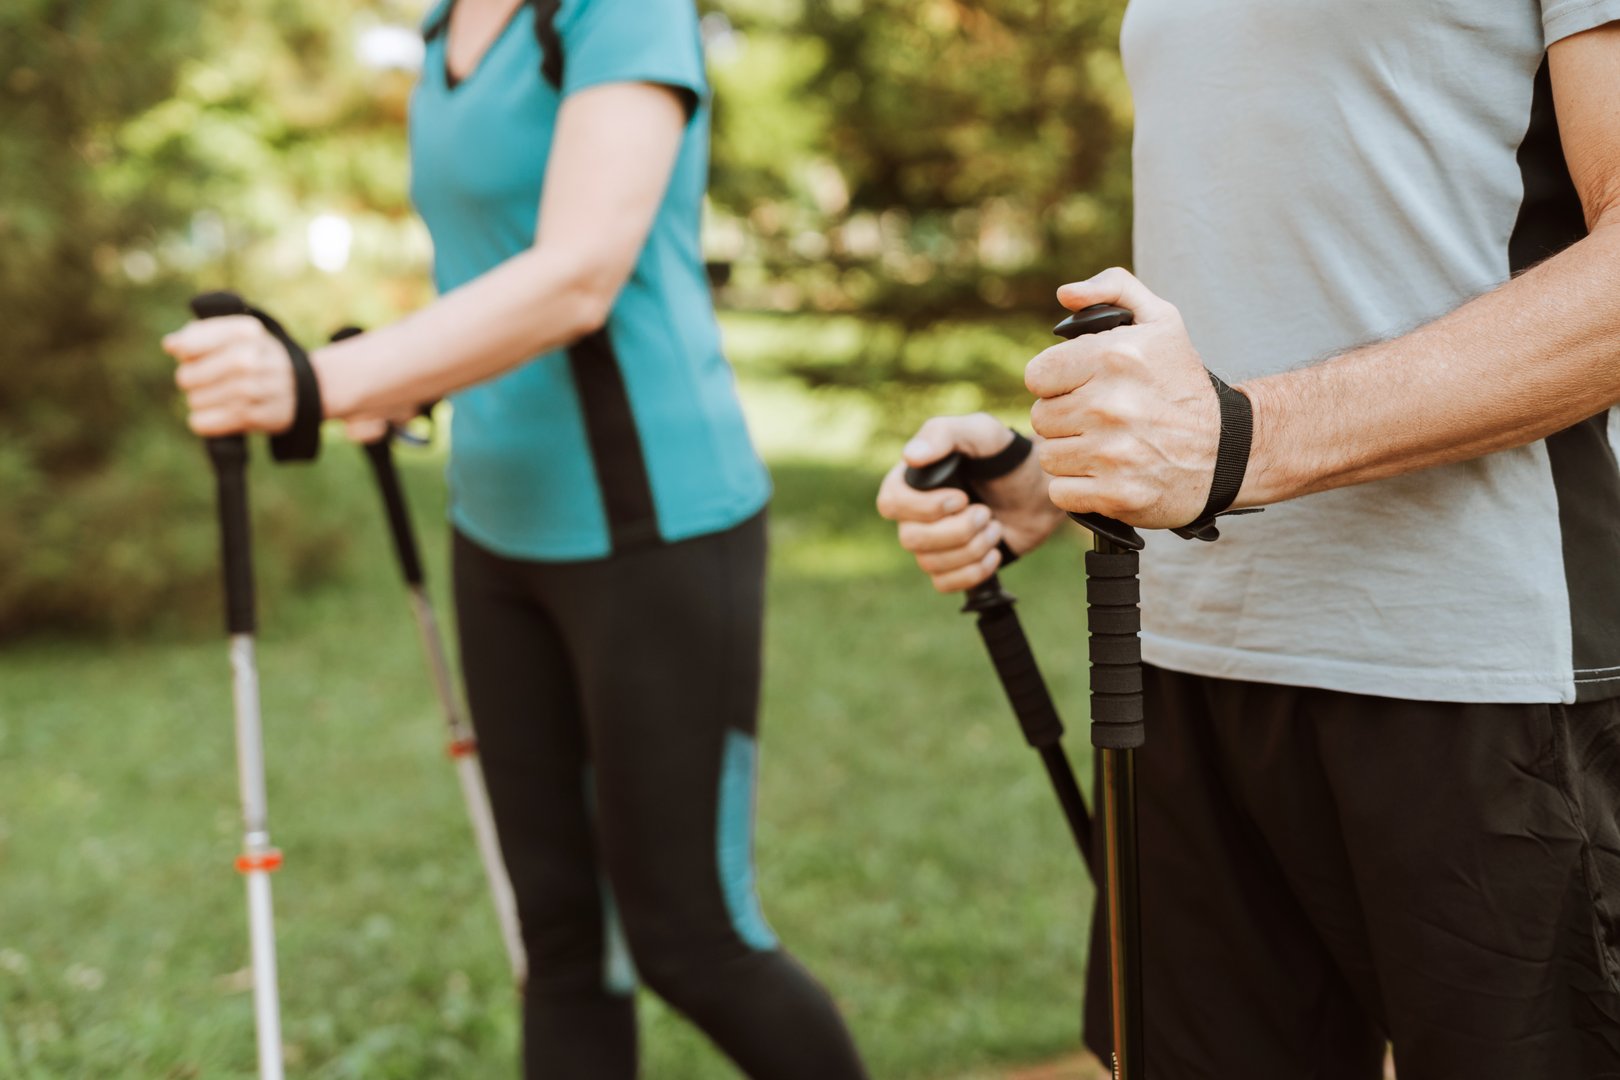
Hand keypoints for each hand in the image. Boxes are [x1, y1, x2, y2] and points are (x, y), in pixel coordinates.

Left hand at [163, 316, 295, 436]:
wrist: (301, 387)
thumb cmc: (257, 356)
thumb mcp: (236, 336)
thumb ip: (199, 335)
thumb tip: (170, 345)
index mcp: (245, 331)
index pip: (188, 346)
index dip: (185, 352)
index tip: (192, 354)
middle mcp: (251, 358)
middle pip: (187, 376)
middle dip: (191, 380)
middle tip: (206, 379)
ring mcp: (255, 389)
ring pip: (196, 401)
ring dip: (200, 402)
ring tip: (217, 397)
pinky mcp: (257, 417)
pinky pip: (206, 423)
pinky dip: (204, 422)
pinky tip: (213, 415)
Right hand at [875, 413, 1066, 592]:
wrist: (1040, 492)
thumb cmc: (1006, 457)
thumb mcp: (980, 432)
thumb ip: (943, 434)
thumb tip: (910, 456)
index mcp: (911, 481)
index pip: (891, 503)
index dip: (924, 508)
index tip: (961, 497)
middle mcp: (914, 514)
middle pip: (911, 539)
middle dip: (958, 530)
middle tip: (986, 512)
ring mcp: (931, 543)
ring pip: (930, 563)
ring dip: (972, 548)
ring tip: (994, 526)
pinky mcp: (950, 567)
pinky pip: (944, 583)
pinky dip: (974, 571)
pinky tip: (993, 552)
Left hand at [1025, 268, 1219, 527]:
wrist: (1229, 451)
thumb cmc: (1184, 385)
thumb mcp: (1163, 322)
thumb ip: (1114, 289)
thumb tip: (1065, 293)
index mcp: (1114, 357)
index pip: (1037, 375)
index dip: (1057, 383)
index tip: (1081, 388)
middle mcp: (1110, 405)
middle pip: (1041, 418)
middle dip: (1066, 419)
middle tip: (1101, 420)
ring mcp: (1112, 454)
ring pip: (1048, 456)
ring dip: (1071, 455)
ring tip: (1106, 447)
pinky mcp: (1115, 495)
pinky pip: (1061, 492)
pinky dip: (1078, 489)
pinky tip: (1106, 475)